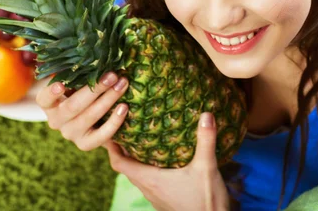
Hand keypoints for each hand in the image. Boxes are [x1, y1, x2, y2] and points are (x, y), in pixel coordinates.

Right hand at [35, 72, 128, 150]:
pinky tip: (124, 107)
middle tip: (112, 75)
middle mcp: (56, 121)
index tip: (61, 84)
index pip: (44, 99)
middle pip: (73, 106)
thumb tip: (93, 53)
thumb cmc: (80, 92)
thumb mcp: (75, 83)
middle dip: (95, 89)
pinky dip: (114, 122)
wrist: (89, 120)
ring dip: (108, 100)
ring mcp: (70, 134)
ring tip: (122, 85)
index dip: (51, 93)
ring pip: (88, 118)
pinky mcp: (85, 144)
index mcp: (49, 104)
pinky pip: (100, 136)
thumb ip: (77, 72)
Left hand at [102, 112, 229, 210]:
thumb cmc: (206, 201)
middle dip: (122, 148)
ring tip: (140, 139)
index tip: (111, 128)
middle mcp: (149, 188)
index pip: (119, 163)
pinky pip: (148, 181)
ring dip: (134, 159)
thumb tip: (206, 115)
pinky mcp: (164, 200)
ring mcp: (155, 196)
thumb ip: (205, 141)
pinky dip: (147, 168)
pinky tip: (160, 158)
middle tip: (125, 128)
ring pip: (137, 175)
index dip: (111, 146)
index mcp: (151, 179)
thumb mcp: (207, 168)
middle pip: (125, 167)